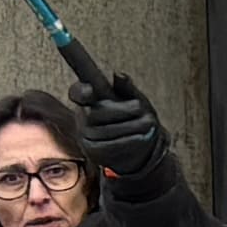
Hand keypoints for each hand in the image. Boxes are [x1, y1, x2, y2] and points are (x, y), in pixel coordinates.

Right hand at [73, 76, 174, 192]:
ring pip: (103, 132)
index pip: (76, 93)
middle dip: (120, 110)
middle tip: (140, 107)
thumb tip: (119, 74)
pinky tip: (143, 136)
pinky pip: (109, 147)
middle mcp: (82, 117)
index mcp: (89, 99)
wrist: (140, 146)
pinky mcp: (93, 152)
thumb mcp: (134, 99)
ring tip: (149, 122)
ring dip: (130, 126)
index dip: (80, 92)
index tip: (90, 90)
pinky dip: (128, 141)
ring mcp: (85, 136)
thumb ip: (126, 88)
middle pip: (94, 114)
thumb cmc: (134, 116)